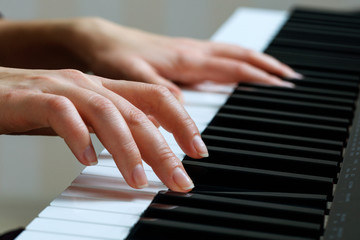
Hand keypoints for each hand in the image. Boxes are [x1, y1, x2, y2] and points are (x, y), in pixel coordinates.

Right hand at [0, 67, 206, 191]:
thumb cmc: (40, 105)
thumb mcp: (85, 115)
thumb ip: (114, 126)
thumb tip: (146, 145)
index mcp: (106, 89)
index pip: (155, 98)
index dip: (181, 122)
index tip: (198, 151)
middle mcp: (90, 85)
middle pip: (137, 114)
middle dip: (163, 149)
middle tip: (179, 180)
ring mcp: (62, 88)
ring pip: (106, 114)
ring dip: (127, 150)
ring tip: (139, 180)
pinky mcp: (33, 98)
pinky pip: (60, 114)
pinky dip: (78, 136)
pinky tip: (88, 159)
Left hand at [70, 18, 300, 99]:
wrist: (101, 41)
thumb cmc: (115, 57)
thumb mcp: (133, 76)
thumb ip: (160, 91)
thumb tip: (186, 109)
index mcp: (186, 59)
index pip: (232, 66)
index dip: (258, 76)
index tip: (281, 86)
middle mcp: (193, 53)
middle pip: (240, 57)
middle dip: (268, 67)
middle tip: (291, 79)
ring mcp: (190, 52)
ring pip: (232, 53)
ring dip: (257, 61)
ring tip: (276, 72)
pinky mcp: (183, 54)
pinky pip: (219, 55)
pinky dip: (237, 61)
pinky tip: (240, 68)